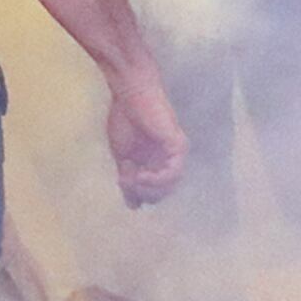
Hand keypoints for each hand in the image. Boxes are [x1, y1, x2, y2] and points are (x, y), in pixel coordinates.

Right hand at [106, 71, 189, 205]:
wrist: (130, 94)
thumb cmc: (125, 118)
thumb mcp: (122, 155)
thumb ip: (128, 179)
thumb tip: (133, 206)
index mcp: (157, 162)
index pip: (154, 191)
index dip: (139, 194)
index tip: (123, 186)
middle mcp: (169, 160)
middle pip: (163, 192)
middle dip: (143, 193)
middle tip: (127, 183)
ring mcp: (175, 153)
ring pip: (169, 186)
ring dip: (149, 187)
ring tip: (134, 179)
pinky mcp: (178, 146)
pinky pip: (173, 172)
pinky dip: (158, 179)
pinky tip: (143, 175)